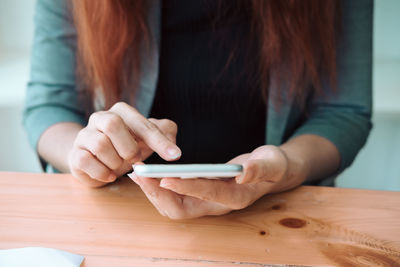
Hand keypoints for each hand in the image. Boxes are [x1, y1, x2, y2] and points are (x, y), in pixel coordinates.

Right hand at [68, 102, 180, 186]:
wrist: (96, 161)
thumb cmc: (125, 147)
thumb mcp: (147, 139)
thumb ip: (164, 133)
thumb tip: (172, 140)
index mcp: (121, 112)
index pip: (142, 123)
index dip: (159, 140)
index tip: (174, 155)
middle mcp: (100, 118)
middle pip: (113, 124)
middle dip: (129, 148)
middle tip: (135, 160)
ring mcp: (84, 135)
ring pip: (100, 144)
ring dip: (116, 162)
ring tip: (119, 166)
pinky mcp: (75, 154)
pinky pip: (86, 161)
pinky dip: (103, 172)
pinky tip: (109, 175)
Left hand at [130, 145, 290, 218]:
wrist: (270, 172)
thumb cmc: (273, 166)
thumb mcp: (273, 163)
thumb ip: (260, 168)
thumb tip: (243, 173)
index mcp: (236, 197)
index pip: (208, 194)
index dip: (186, 187)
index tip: (164, 176)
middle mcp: (218, 205)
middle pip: (182, 209)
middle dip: (159, 194)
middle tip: (140, 174)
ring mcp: (206, 202)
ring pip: (173, 207)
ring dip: (153, 192)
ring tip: (137, 173)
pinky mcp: (199, 196)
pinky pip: (173, 198)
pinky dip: (158, 187)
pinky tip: (148, 174)